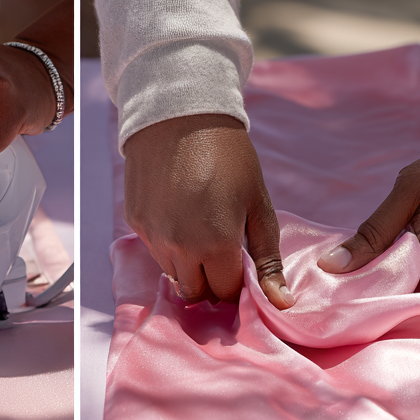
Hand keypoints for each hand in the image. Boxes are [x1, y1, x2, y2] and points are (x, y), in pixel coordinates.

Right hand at [123, 114, 293, 308]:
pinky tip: (182, 216)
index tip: (243, 265)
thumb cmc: (230, 157)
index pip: (226, 292)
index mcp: (216, 245)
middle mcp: (180, 248)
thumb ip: (269, 259)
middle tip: (224, 253)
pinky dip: (170, 245)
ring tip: (202, 231)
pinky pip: (156, 251)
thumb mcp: (258, 205)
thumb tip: (282, 304)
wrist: (180, 115)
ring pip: (174, 275)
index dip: (238, 284)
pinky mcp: (137, 223)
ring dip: (190, 265)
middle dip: (213, 281)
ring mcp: (154, 237)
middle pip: (197, 292)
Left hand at [317, 133, 419, 285]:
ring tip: (371, 241)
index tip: (325, 270)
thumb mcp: (407, 189)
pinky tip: (395, 242)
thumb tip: (331, 265)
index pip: (380, 280)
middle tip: (341, 254)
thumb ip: (371, 231)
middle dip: (369, 271)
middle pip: (395, 285)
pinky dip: (405, 262)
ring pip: (409, 281)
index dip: (352, 275)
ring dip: (388, 266)